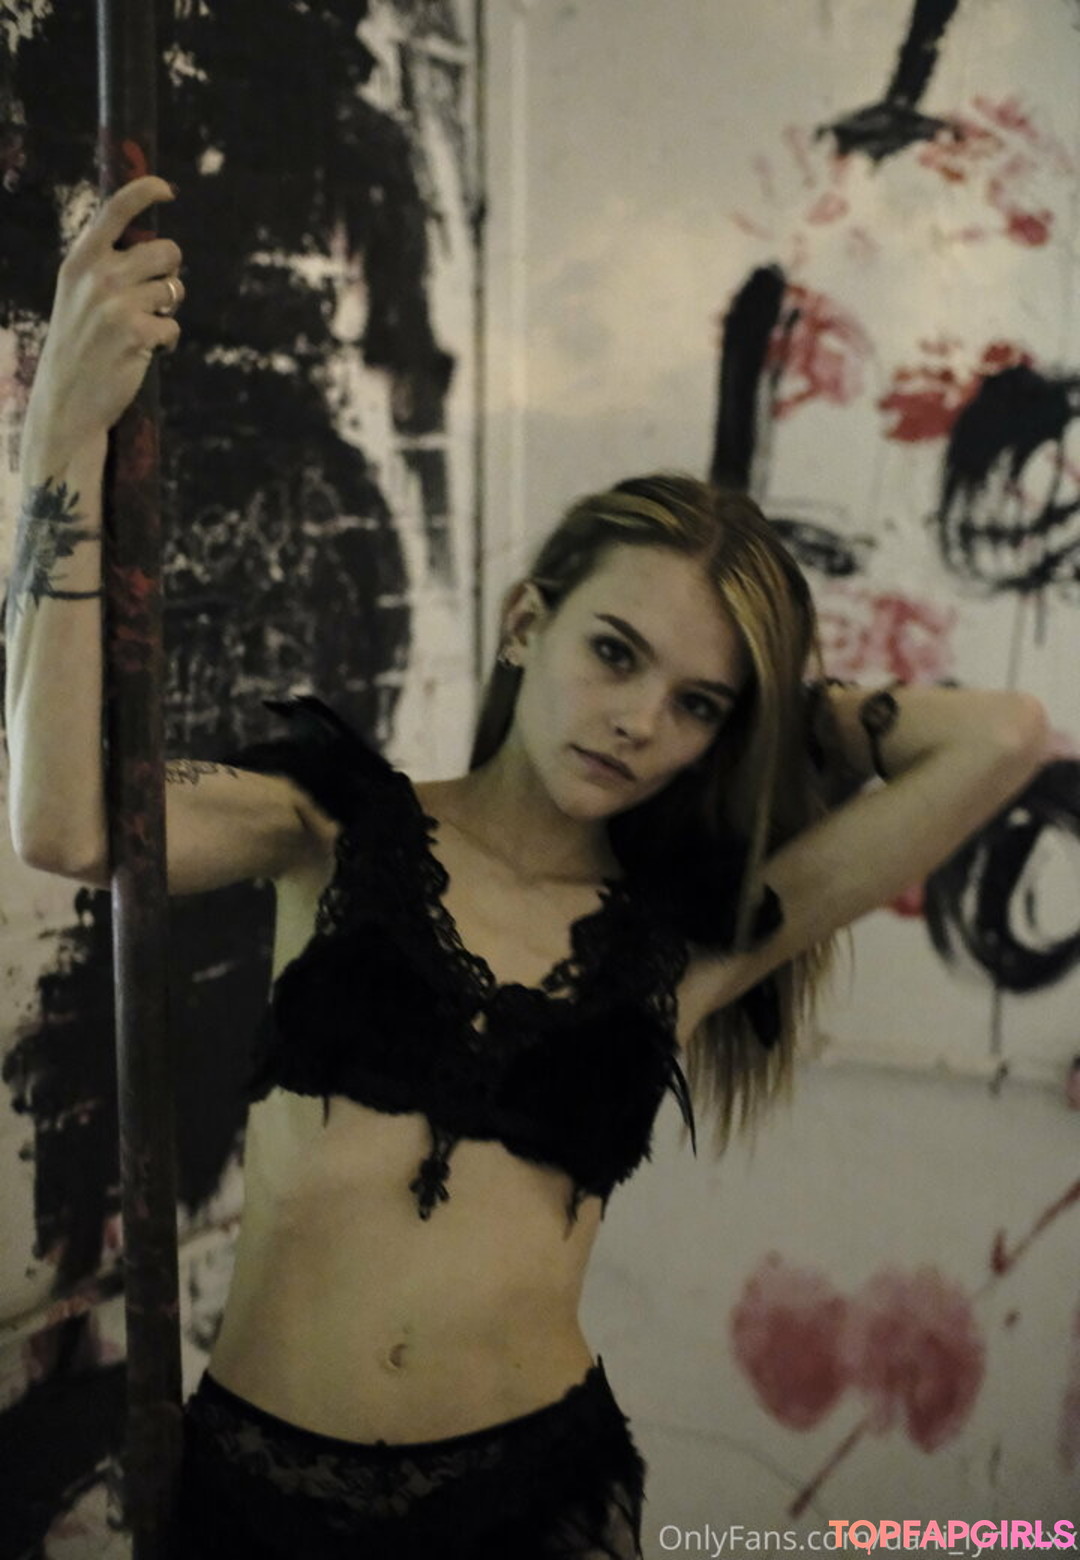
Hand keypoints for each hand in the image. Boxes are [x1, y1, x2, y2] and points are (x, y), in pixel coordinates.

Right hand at [21, 176, 182, 468]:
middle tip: (156, 295)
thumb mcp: (78, 295)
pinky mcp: (137, 335)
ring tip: (143, 329)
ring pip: (174, 290)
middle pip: (167, 251)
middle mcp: (98, 276)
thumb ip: (107, 267)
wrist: (67, 401)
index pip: (117, 209)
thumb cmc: (79, 346)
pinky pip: (174, 327)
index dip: (146, 190)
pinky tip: (145, 353)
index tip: (167, 188)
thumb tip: (157, 249)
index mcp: (80, 260)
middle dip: (171, 272)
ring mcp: (117, 305)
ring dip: (168, 310)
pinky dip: (167, 341)